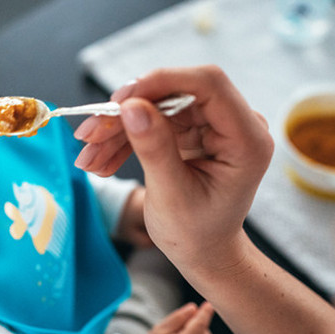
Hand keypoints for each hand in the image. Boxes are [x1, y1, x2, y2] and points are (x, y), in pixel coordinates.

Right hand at [74, 66, 273, 277]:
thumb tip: (131, 107)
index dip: (162, 81)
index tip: (120, 99)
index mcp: (247, 139)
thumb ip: (154, 149)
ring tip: (87, 158)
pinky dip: (124, 139)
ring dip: (117, 130)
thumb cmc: (196, 233)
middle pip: (174, 94)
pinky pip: (152, 121)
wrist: (203, 251)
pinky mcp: (193, 130)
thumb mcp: (172, 195)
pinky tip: (100, 159)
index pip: (208, 85)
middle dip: (127, 112)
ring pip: (156, 107)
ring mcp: (212, 125)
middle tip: (89, 134)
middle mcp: (235, 124)